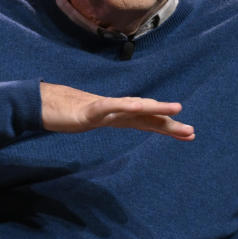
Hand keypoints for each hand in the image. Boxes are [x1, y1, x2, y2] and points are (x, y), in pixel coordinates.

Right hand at [40, 82, 194, 140]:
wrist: (45, 103)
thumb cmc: (70, 112)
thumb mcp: (96, 121)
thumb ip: (112, 119)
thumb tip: (128, 121)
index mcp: (120, 117)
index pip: (149, 123)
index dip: (169, 128)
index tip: (189, 135)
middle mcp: (117, 110)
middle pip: (148, 116)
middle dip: (170, 123)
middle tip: (192, 131)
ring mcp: (105, 108)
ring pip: (135, 107)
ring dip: (156, 108)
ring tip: (176, 110)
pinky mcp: (91, 109)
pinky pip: (112, 106)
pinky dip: (127, 105)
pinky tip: (140, 107)